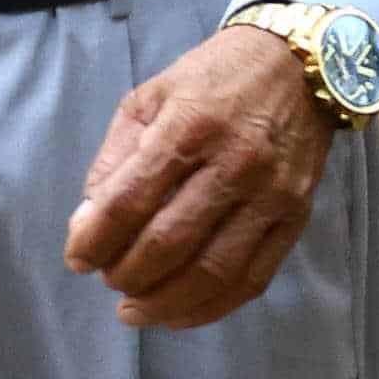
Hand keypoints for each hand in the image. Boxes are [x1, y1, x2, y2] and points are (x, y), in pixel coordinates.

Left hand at [63, 24, 338, 329]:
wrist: (301, 65)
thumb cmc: (215, 78)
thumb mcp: (152, 97)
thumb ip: (116, 158)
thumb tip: (89, 223)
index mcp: (190, 125)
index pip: (130, 201)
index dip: (94, 240)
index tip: (78, 258)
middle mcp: (234, 162)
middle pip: (168, 243)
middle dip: (125, 274)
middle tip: (109, 279)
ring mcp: (270, 194)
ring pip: (211, 272)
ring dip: (163, 304)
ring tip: (134, 310)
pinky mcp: (297, 217)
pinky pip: (252, 279)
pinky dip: (211, 308)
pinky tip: (179, 314)